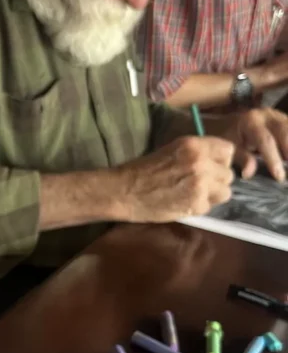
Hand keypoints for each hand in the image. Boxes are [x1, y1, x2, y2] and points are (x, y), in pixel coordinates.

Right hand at [115, 135, 234, 221]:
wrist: (124, 191)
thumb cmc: (142, 170)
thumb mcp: (172, 150)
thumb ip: (197, 153)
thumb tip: (217, 163)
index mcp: (194, 145)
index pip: (227, 150)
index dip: (220, 160)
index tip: (210, 166)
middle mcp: (201, 162)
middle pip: (228, 174)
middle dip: (216, 180)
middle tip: (198, 184)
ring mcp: (201, 184)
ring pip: (225, 192)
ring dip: (212, 195)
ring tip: (193, 195)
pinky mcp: (196, 204)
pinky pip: (210, 207)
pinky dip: (198, 208)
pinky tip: (183, 204)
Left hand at [211, 108, 287, 182]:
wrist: (232, 121)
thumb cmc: (231, 135)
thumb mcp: (232, 146)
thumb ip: (242, 158)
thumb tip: (249, 173)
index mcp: (252, 121)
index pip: (266, 141)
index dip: (273, 159)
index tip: (279, 176)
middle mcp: (268, 115)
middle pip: (284, 132)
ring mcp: (279, 115)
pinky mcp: (285, 120)